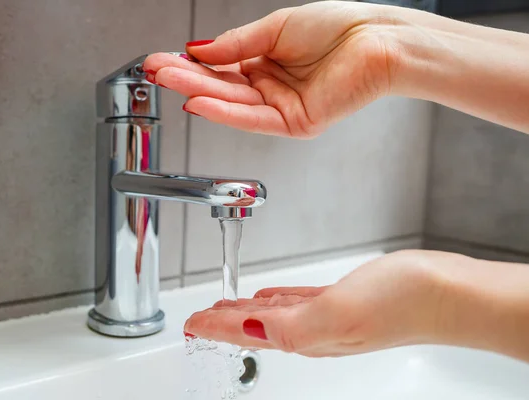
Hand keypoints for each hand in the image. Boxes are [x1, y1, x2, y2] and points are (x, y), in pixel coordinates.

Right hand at [143, 1, 403, 137]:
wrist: (379, 40)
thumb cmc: (339, 28)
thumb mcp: (275, 28)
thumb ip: (236, 44)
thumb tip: (198, 50)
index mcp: (266, 62)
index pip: (220, 67)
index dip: (191, 64)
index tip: (163, 59)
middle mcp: (270, 87)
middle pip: (221, 87)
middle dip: (186, 78)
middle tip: (155, 71)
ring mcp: (281, 107)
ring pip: (232, 103)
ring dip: (198, 93)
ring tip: (167, 82)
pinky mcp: (294, 123)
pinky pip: (253, 118)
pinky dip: (225, 111)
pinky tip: (199, 103)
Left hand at [184, 250, 447, 356]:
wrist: (447, 295)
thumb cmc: (402, 304)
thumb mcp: (336, 313)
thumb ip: (290, 326)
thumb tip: (250, 331)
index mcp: (306, 337)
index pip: (247, 334)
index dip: (215, 328)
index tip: (190, 324)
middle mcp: (314, 331)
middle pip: (255, 328)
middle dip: (226, 323)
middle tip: (203, 317)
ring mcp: (330, 316)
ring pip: (274, 315)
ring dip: (247, 312)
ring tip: (228, 306)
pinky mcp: (345, 300)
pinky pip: (298, 302)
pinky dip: (277, 300)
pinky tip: (271, 296)